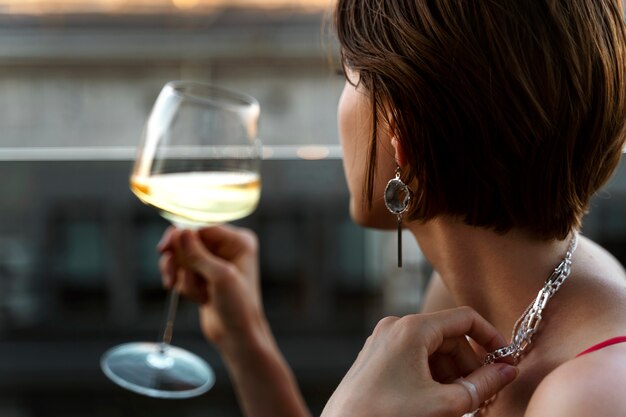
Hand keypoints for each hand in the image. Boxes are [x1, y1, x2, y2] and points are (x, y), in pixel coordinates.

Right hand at [158, 226, 267, 355]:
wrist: (237, 337)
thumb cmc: (238, 307)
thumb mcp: (220, 277)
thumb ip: (198, 254)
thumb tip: (180, 231)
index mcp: (238, 241)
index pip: (202, 227)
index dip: (180, 236)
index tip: (163, 249)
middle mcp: (227, 247)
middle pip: (188, 240)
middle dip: (180, 262)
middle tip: (171, 279)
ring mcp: (214, 261)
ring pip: (181, 257)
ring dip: (184, 278)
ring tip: (197, 296)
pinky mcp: (203, 275)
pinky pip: (181, 271)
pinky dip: (184, 285)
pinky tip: (199, 300)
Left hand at [321, 307, 517, 416]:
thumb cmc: (389, 416)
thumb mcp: (445, 404)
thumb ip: (483, 384)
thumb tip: (508, 371)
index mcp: (412, 328)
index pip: (465, 319)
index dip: (491, 339)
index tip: (506, 363)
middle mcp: (395, 327)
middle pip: (449, 337)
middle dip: (469, 365)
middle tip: (484, 394)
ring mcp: (383, 342)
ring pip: (432, 350)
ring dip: (452, 375)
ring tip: (461, 404)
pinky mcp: (376, 358)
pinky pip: (414, 359)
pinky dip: (432, 377)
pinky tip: (438, 402)